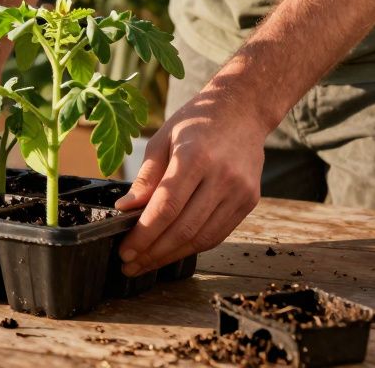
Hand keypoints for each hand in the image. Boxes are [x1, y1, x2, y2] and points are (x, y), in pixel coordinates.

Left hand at [114, 88, 269, 275]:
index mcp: (195, 157)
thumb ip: (146, 178)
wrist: (243, 109)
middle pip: (184, 228)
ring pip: (203, 238)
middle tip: (129, 265)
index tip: (124, 251)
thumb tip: (125, 210)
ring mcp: (240, 191)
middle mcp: (222, 177)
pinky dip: (194, 246)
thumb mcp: (163, 140)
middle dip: (153, 252)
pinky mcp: (249, 201)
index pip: (166, 208)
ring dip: (172, 256)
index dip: (144, 235)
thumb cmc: (196, 121)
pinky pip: (219, 233)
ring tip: (146, 263)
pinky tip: (172, 251)